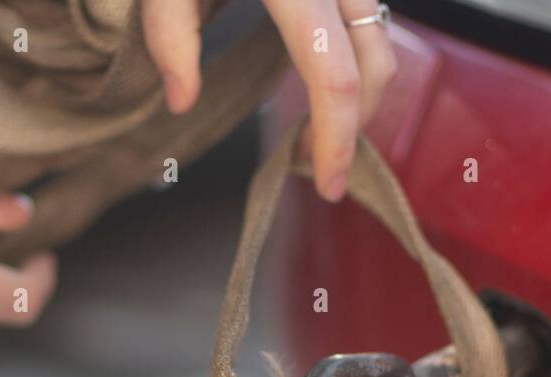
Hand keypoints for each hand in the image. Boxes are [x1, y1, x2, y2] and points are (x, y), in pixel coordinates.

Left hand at [142, 0, 396, 201]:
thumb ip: (170, 34)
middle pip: (374, 66)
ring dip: (357, 96)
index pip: (333, 77)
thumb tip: (182, 98)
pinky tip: (318, 80)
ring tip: (313, 129)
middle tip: (312, 166)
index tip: (328, 183)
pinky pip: (367, 18)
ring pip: (381, 42)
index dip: (336, 139)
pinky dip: (353, 60)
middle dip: (353, 127)